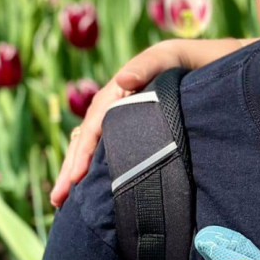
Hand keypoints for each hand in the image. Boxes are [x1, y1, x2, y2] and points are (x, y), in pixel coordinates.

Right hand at [51, 38, 249, 206]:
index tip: (76, 177)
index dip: (84, 151)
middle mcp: (112, 109)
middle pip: (85, 141)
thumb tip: (122, 81)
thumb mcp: (165, 58)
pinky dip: (95, 168)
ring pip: (93, 149)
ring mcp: (120, 121)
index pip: (93, 126)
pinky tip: (88, 188)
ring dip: (76, 173)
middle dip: (70, 170)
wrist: (201, 64)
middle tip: (58, 199)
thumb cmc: (182, 61)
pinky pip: (108, 151)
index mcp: (115, 94)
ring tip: (63, 202)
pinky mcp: (132, 130)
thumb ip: (145, 66)